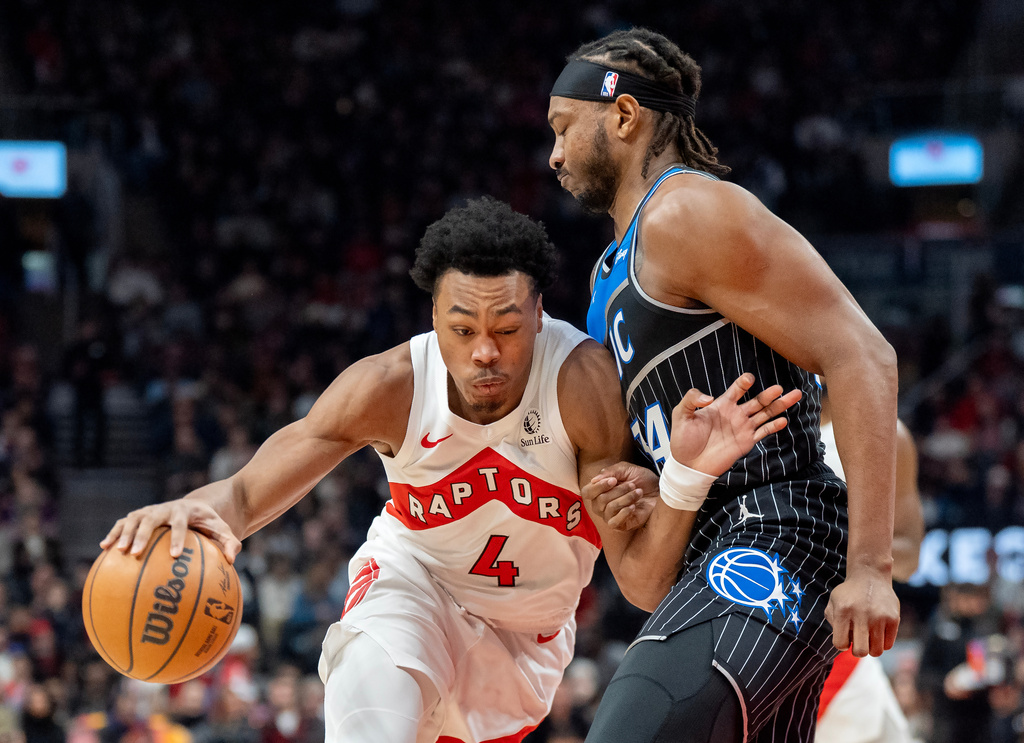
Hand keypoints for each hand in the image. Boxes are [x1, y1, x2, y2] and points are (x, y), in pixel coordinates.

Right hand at [100, 499, 241, 562]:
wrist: (196, 507)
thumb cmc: (209, 523)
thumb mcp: (222, 529)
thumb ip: (229, 542)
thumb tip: (232, 560)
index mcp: (185, 511)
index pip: (180, 523)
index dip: (177, 538)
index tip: (175, 555)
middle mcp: (164, 508)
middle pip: (151, 519)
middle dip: (143, 535)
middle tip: (136, 552)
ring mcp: (149, 511)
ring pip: (133, 519)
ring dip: (124, 533)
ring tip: (117, 551)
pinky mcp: (139, 516)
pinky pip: (123, 523)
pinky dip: (114, 533)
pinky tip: (104, 549)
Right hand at [583, 461, 658, 530]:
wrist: (660, 490)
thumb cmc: (643, 480)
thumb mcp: (626, 469)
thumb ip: (609, 472)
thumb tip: (594, 480)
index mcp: (601, 490)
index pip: (587, 492)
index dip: (598, 487)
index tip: (613, 480)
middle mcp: (603, 505)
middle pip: (599, 501)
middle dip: (617, 491)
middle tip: (632, 485)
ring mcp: (611, 516)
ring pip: (609, 509)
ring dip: (625, 499)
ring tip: (638, 492)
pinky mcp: (622, 525)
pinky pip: (614, 522)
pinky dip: (624, 513)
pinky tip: (634, 506)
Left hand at [670, 373, 801, 475]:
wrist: (688, 464)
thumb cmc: (683, 439)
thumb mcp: (681, 414)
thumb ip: (692, 400)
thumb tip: (709, 397)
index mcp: (721, 405)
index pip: (737, 390)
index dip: (743, 383)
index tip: (749, 379)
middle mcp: (735, 414)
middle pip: (757, 401)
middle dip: (770, 394)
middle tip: (781, 387)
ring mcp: (742, 428)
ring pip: (765, 414)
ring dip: (779, 406)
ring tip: (794, 396)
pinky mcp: (746, 442)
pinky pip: (763, 432)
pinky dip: (774, 427)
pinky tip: (784, 420)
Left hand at [824, 566, 899, 656]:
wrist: (870, 576)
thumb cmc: (849, 594)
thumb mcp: (834, 602)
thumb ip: (832, 621)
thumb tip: (842, 643)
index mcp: (843, 611)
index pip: (840, 644)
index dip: (841, 644)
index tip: (844, 636)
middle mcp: (861, 614)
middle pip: (860, 652)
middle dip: (857, 651)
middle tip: (858, 641)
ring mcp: (879, 617)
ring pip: (876, 651)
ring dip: (871, 648)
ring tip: (868, 637)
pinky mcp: (894, 619)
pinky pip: (888, 645)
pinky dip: (882, 643)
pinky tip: (877, 632)